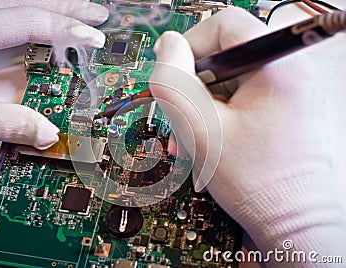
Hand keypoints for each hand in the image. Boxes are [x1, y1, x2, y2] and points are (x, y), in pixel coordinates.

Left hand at [0, 0, 107, 148]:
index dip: (67, 30)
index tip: (94, 39)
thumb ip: (0, 123)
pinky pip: (1, 14)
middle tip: (96, 14)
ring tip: (76, 14)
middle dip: (68, 8)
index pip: (30, 22)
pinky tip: (37, 26)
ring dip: (50, 8)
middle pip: (27, 3)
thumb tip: (44, 133)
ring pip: (14, 4)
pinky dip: (29, 17)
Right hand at [149, 6, 345, 264]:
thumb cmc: (255, 183)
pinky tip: (215, 136)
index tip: (174, 73)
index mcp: (279, 69)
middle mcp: (294, 72)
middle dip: (197, 84)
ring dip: (208, 103)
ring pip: (234, 77)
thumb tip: (167, 46)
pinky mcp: (290, 105)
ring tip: (198, 135)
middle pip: (227, 53)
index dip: (190, 44)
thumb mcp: (199, 129)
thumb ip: (173, 80)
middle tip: (185, 115)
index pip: (224, 24)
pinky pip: (247, 94)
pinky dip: (225, 111)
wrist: (294, 220)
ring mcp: (295, 90)